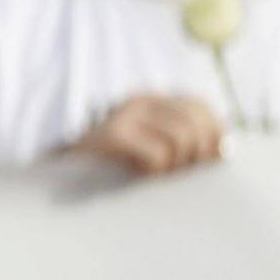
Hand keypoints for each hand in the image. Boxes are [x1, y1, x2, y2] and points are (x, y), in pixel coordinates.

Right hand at [71, 90, 226, 177]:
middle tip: (181, 173)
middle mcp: (139, 101)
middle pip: (195, 121)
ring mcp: (124, 115)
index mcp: (150, 101)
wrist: (55, 179)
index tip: (216, 157)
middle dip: (199, 151)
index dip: (216, 130)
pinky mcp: (113, 136)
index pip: (199, 106)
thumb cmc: (108, 169)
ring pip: (181, 137)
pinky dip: (157, 170)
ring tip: (156, 176)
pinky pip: (158, 154)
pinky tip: (139, 176)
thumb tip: (225, 149)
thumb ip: (180, 142)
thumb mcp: (147, 148)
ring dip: (176, 164)